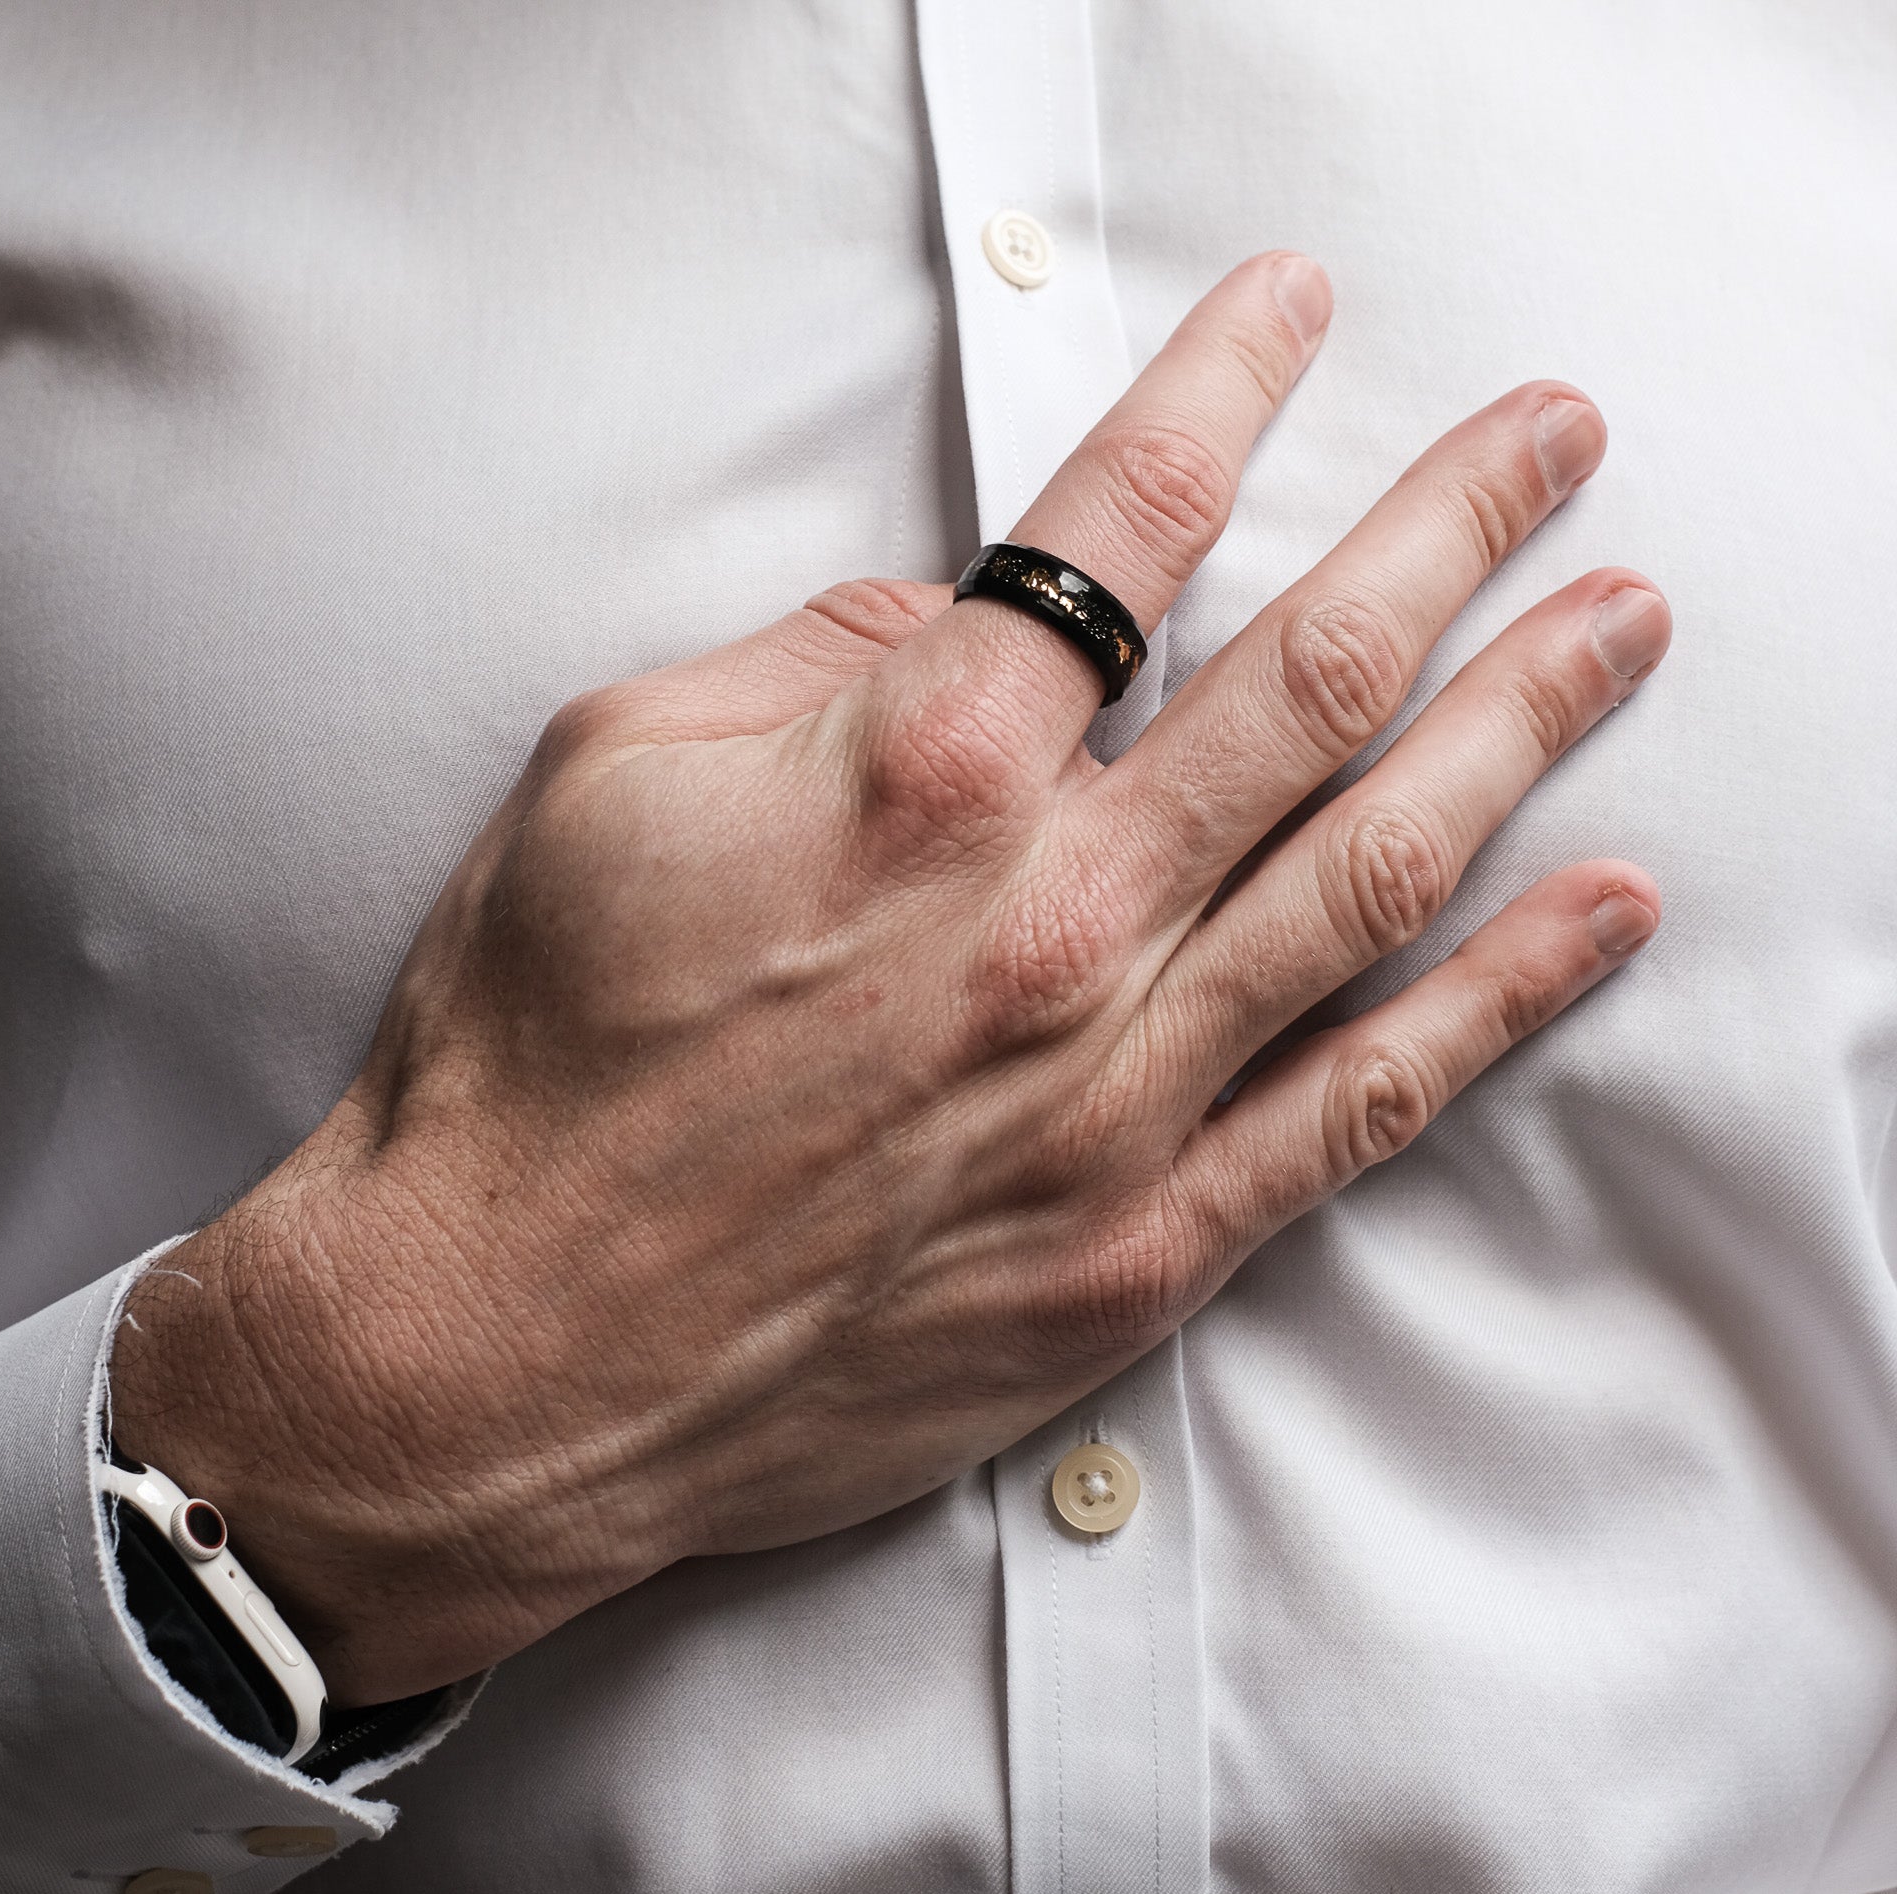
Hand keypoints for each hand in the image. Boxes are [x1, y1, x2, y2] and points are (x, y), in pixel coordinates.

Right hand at [109, 253, 1669, 1703]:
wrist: (501, 1350)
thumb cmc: (531, 1061)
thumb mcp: (607, 776)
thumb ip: (810, 661)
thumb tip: (955, 619)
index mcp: (916, 776)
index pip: (1122, 528)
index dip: (1225, 392)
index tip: (1295, 317)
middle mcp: (1051, 922)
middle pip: (1312, 682)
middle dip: (1453, 532)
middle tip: (1551, 447)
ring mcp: (1116, 1092)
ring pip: (1379, 871)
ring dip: (1523, 726)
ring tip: (1618, 631)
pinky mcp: (1137, 1242)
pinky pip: (1363, 1103)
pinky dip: (1501, 1000)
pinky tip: (1596, 914)